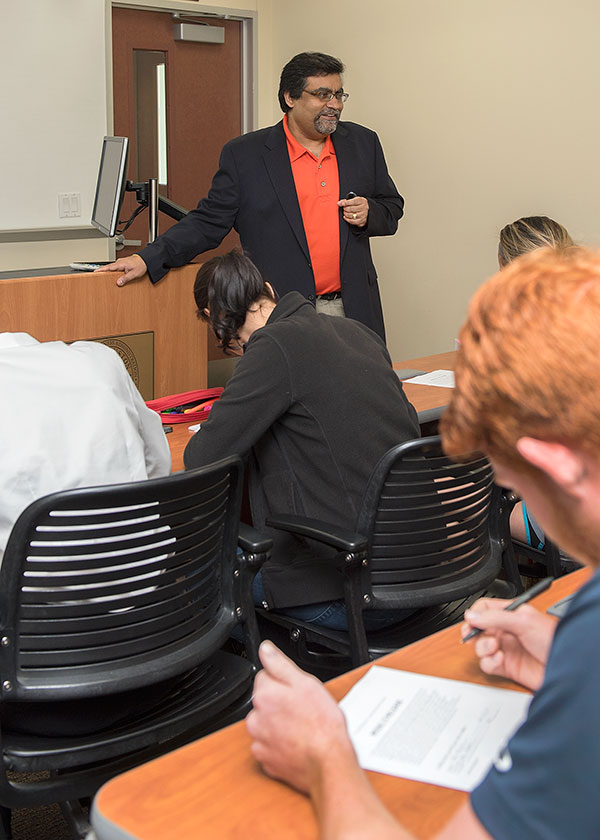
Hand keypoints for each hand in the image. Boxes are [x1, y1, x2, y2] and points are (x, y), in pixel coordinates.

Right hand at [95, 254, 147, 285]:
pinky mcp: (122, 264)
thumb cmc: (141, 265)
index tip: (94, 272)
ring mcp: (120, 263)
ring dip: (107, 271)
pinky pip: (115, 268)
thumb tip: (119, 283)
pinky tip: (111, 275)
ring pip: (111, 268)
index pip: (108, 267)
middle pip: (108, 267)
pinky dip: (112, 271)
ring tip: (102, 276)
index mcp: (120, 264)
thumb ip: (126, 278)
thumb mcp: (134, 274)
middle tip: (95, 276)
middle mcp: (119, 262)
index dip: (101, 270)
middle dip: (102, 271)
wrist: (146, 260)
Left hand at [246, 641, 352, 794]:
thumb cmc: (321, 724)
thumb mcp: (305, 683)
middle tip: (303, 709)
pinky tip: (298, 743)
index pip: (264, 677)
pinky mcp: (266, 762)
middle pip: (265, 702)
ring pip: (267, 724)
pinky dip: (280, 744)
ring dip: (279, 724)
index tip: (297, 691)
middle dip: (280, 703)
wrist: (328, 763)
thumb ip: (279, 664)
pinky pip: (269, 746)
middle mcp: (255, 719)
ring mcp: (259, 742)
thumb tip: (265, 649)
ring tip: (302, 728)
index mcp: (264, 695)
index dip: (284, 682)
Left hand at [337, 196, 368, 227]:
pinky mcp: (361, 220)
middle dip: (346, 209)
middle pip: (352, 209)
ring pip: (352, 215)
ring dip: (346, 214)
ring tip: (345, 212)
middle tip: (344, 208)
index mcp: (362, 201)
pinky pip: (353, 221)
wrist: (364, 211)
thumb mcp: (353, 200)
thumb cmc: (358, 205)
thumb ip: (346, 201)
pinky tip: (346, 217)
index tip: (342, 203)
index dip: (346, 203)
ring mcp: (363, 214)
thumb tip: (339, 203)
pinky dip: (347, 219)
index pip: (354, 201)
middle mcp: (363, 207)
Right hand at [462, 598, 556, 690]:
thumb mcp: (523, 621)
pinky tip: (499, 659)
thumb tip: (472, 615)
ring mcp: (505, 648)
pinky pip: (487, 664)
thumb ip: (496, 617)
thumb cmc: (554, 640)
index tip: (472, 620)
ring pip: (480, 647)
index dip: (475, 614)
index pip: (485, 608)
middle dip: (474, 632)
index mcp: (511, 614)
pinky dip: (489, 662)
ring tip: (493, 647)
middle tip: (472, 635)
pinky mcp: (506, 666)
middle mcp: (506, 630)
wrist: (567, 667)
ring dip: (482, 647)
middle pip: (478, 628)